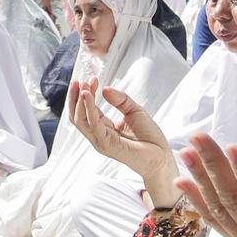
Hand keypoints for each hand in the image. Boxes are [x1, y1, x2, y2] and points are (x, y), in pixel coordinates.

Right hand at [68, 79, 176, 205]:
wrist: (162, 157)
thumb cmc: (149, 138)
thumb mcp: (134, 111)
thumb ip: (120, 100)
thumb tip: (105, 89)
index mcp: (103, 128)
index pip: (87, 110)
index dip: (87, 94)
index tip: (92, 79)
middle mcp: (98, 135)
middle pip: (77, 116)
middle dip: (75, 97)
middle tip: (80, 80)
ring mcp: (100, 141)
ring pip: (80, 120)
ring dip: (79, 101)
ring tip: (84, 85)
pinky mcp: (106, 144)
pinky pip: (93, 124)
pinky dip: (88, 108)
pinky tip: (88, 95)